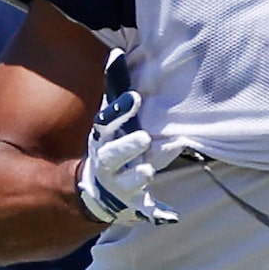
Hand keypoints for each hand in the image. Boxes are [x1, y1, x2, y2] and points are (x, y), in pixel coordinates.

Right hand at [77, 90, 178, 226]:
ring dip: (137, 177)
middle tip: (143, 137)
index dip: (119, 111)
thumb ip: (115, 92)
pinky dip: (158, 214)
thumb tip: (116, 54)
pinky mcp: (134, 205)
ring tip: (147, 171)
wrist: (96, 191)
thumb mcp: (110, 123)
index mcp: (104, 140)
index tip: (134, 98)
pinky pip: (147, 211)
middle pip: (114, 155)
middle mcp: (109, 163)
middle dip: (127, 147)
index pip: (108, 123)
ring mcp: (120, 185)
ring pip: (129, 182)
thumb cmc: (111, 147)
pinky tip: (172, 215)